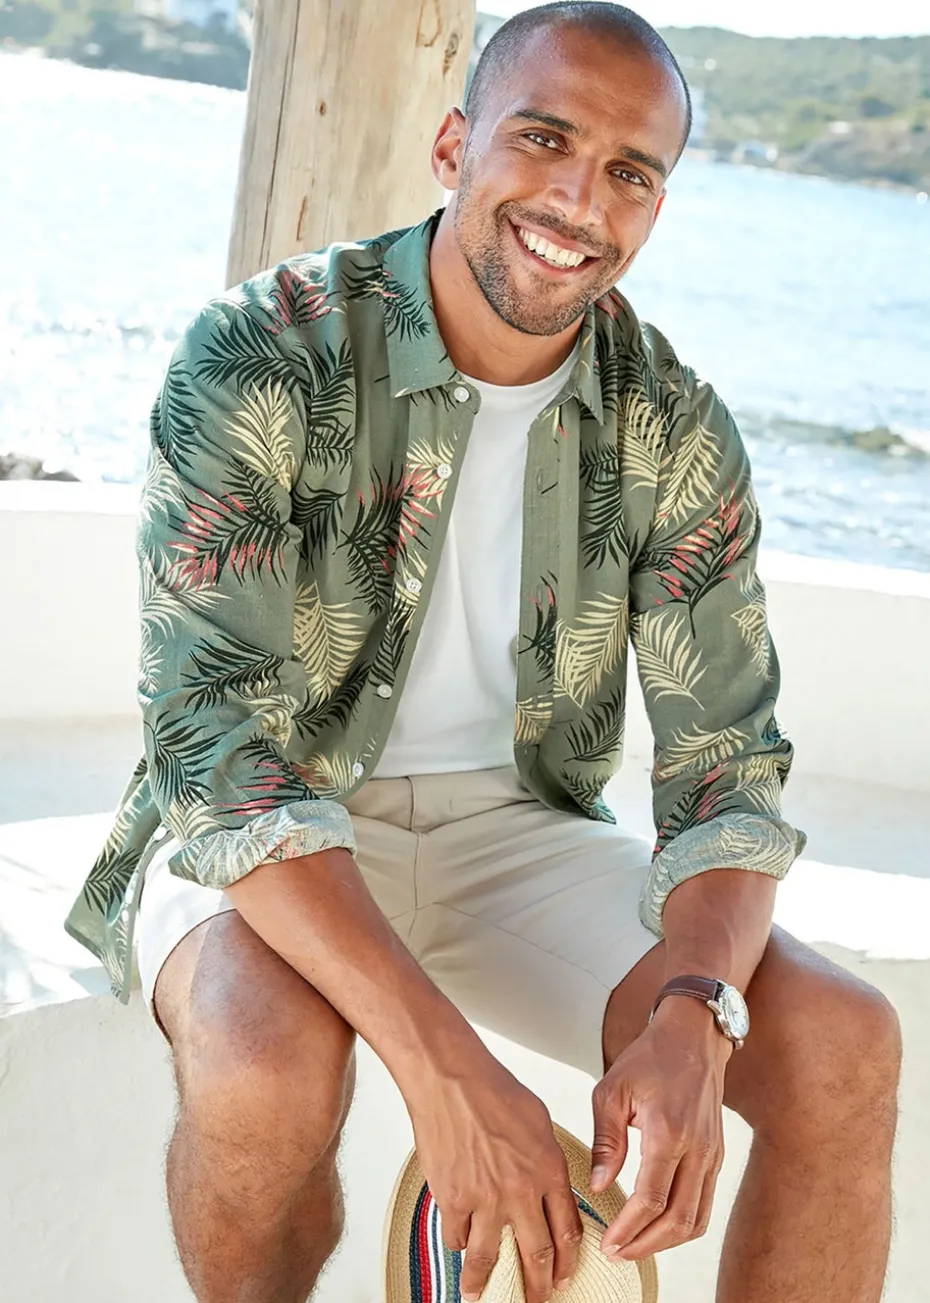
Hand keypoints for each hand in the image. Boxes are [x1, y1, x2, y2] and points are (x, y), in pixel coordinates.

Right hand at [407, 1054, 583, 1302]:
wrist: (451, 1078)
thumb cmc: (493, 1088)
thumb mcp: (539, 1121)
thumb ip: (547, 1159)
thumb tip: (548, 1184)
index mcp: (549, 1169)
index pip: (568, 1230)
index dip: (567, 1260)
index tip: (563, 1276)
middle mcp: (521, 1191)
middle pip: (536, 1254)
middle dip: (538, 1286)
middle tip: (537, 1301)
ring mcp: (486, 1198)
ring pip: (490, 1258)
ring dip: (486, 1284)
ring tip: (483, 1297)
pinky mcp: (453, 1198)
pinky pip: (456, 1237)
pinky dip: (458, 1245)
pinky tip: (458, 1246)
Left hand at [590, 998, 730, 1259]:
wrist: (694, 1036)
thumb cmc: (650, 1057)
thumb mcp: (612, 1090)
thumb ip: (606, 1141)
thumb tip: (599, 1186)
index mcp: (669, 1131)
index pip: (652, 1199)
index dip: (629, 1229)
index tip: (608, 1244)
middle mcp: (698, 1149)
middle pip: (678, 1220)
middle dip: (645, 1245)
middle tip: (617, 1253)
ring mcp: (713, 1155)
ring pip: (696, 1220)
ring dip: (665, 1242)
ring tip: (634, 1246)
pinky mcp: (718, 1156)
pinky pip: (704, 1204)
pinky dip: (682, 1225)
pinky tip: (657, 1226)